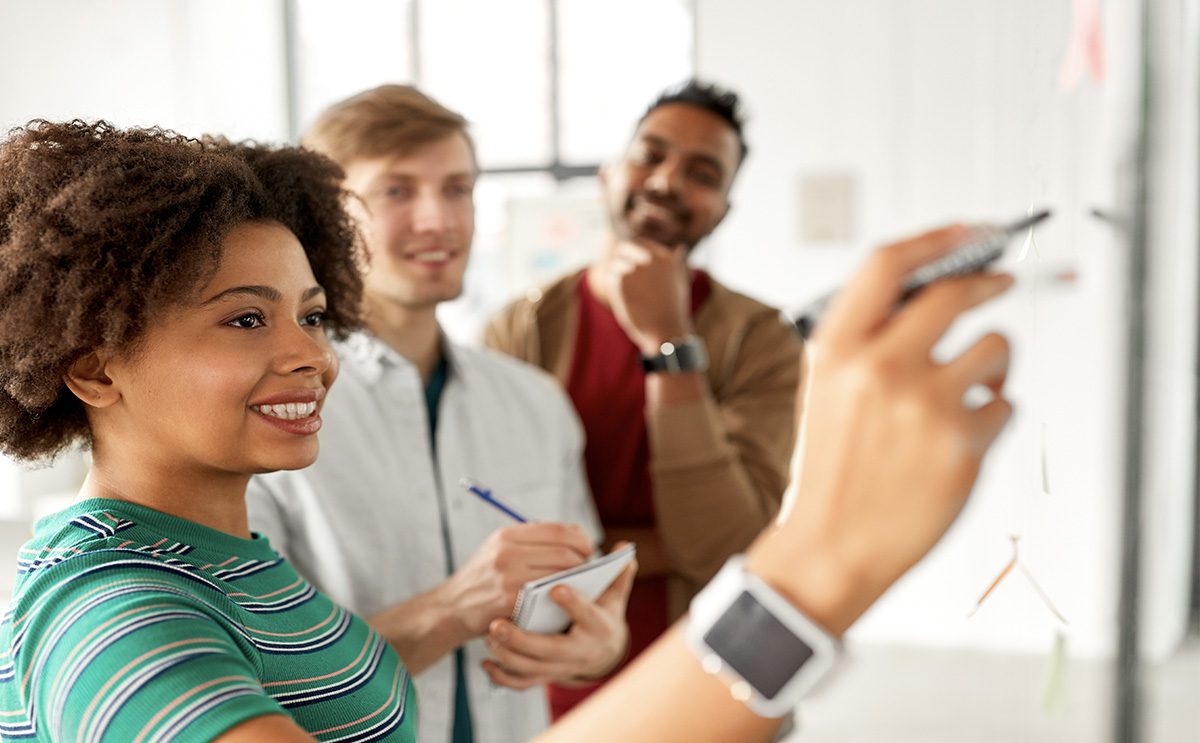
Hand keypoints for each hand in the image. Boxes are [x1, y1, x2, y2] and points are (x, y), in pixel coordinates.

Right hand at [443, 523, 594, 638]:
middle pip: (565, 553)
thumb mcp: (498, 548)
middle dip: (584, 562)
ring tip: (580, 583)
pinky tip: (564, 598)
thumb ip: (532, 540)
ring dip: (577, 581)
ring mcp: (509, 577)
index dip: (581, 539)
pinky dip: (562, 596)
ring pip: (561, 576)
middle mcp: (508, 552)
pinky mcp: (510, 601)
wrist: (451, 608)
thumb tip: (575, 534)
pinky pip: (548, 596)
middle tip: (589, 570)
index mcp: (507, 535)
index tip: (589, 549)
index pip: (559, 531)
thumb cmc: (483, 578)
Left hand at [481, 556, 636, 689]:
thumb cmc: (602, 615)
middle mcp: (581, 651)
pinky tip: (487, 662)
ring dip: (508, 656)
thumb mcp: (614, 597)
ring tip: (490, 635)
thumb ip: (617, 573)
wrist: (601, 651)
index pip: (588, 615)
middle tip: (498, 624)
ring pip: (532, 669)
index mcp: (599, 626)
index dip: (573, 603)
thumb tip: (624, 549)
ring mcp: (561, 667)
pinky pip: (522, 683)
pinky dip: (503, 676)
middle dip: (523, 640)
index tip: (555, 588)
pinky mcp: (546, 676)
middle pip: (551, 650)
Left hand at [607, 239, 692, 354]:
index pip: (641, 243)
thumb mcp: (681, 282)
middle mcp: (650, 259)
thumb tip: (679, 247)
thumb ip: (677, 263)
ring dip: (617, 277)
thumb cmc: (673, 310)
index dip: (632, 253)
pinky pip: (610, 278)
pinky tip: (625, 300)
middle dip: (621, 260)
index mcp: (665, 257)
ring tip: (628, 294)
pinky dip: (614, 288)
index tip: (630, 265)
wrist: (665, 331)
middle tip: (622, 276)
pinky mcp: (621, 281)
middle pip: (624, 248)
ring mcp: (634, 269)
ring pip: (615, 265)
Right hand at [750, 225, 1014, 633]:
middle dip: (989, 281)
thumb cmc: (831, 468)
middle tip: (1001, 281)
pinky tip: (961, 439)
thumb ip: (867, 338)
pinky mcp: (962, 442)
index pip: (887, 264)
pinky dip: (994, 416)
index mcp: (835, 348)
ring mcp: (923, 404)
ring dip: (995, 363)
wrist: (831, 544)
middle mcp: (879, 367)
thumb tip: (929, 288)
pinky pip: (1006, 405)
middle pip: (954, 292)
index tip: (968, 230)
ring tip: (974, 388)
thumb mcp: (825, 388)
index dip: (935, 238)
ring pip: (996, 348)